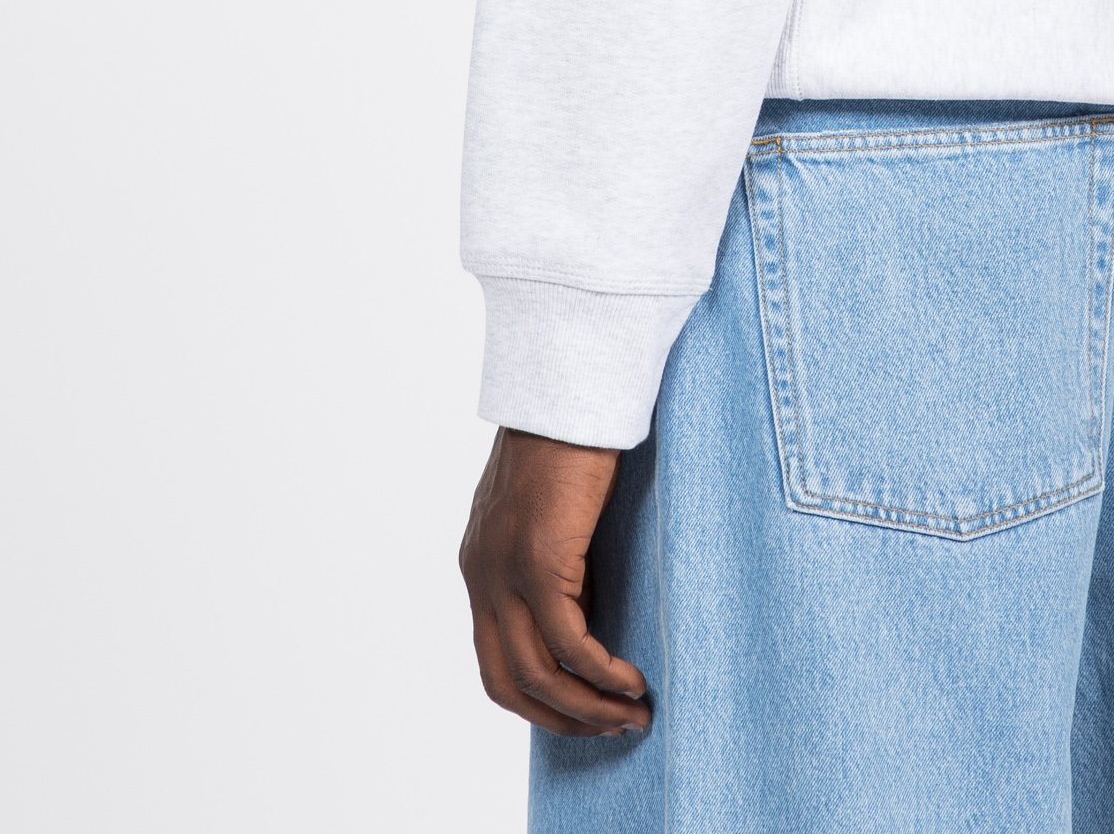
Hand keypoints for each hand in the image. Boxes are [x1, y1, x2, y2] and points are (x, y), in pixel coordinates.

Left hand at [459, 428, 651, 737]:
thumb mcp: (548, 515)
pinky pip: (569, 643)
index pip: (494, 661)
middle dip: (562, 718)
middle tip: (612, 726)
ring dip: (589, 707)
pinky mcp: (538, 560)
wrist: (570, 387)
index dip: (537, 701)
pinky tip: (633, 679)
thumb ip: (552, 564)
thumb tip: (585, 620)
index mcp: (479, 564)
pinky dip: (602, 673)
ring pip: (539, 673)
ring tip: (634, 712)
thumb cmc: (570, 441)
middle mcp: (481, 574)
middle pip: (508, 682)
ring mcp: (503, 569)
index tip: (583, 711)